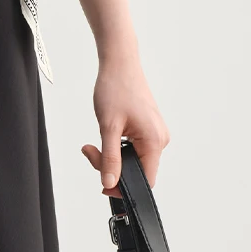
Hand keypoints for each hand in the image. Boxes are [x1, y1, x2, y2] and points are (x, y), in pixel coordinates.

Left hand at [81, 51, 168, 193]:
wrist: (120, 64)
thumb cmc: (116, 88)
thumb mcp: (108, 127)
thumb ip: (109, 158)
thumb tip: (109, 182)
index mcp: (154, 141)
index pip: (145, 179)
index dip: (124, 187)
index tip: (104, 185)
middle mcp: (159, 139)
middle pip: (136, 170)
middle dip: (110, 166)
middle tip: (91, 151)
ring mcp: (154, 133)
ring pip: (132, 159)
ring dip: (111, 156)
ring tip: (94, 143)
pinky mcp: (148, 129)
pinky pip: (133, 148)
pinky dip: (117, 147)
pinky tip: (108, 134)